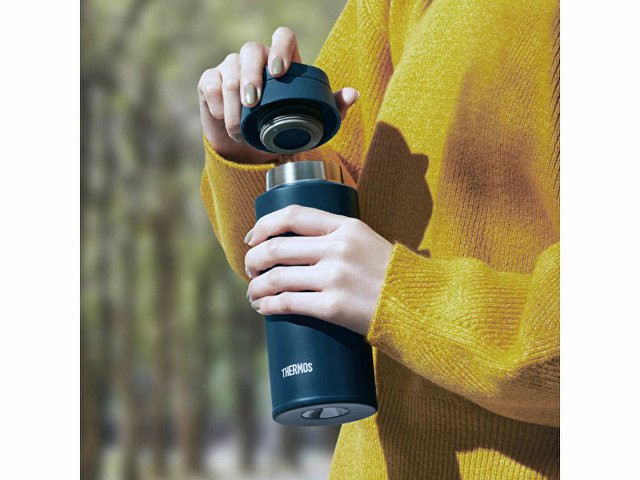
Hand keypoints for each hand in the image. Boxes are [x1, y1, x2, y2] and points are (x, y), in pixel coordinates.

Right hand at [197, 27, 359, 163]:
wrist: (249, 147)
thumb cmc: (283, 126)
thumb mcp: (309, 120)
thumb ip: (332, 106)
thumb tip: (353, 94)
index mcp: (282, 61)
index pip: (282, 37)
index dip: (280, 48)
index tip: (279, 73)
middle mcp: (256, 59)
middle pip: (250, 50)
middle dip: (251, 76)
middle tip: (254, 103)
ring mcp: (231, 68)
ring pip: (229, 71)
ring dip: (234, 102)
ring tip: (240, 128)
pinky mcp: (211, 81)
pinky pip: (210, 86)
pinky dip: (217, 105)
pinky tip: (224, 118)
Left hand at [244, 205, 392, 335]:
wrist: (419, 306)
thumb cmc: (391, 276)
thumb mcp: (367, 242)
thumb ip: (337, 238)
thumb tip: (296, 244)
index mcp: (346, 226)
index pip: (292, 215)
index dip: (264, 226)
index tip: (252, 238)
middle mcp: (338, 248)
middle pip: (276, 248)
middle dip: (253, 260)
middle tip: (250, 270)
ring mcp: (336, 277)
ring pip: (277, 277)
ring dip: (256, 287)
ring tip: (253, 294)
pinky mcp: (334, 306)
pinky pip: (287, 303)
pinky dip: (268, 305)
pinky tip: (263, 308)